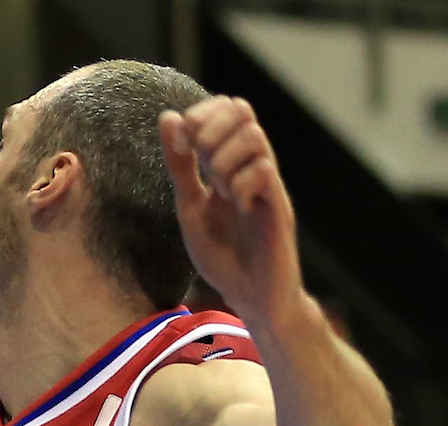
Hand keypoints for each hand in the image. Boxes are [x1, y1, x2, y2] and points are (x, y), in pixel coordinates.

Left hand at [159, 97, 302, 325]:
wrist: (250, 296)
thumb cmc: (223, 254)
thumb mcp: (190, 206)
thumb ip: (181, 166)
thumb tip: (168, 117)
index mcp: (232, 163)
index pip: (228, 108)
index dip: (203, 113)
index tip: (182, 142)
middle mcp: (253, 166)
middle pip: (243, 110)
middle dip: (212, 129)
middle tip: (200, 162)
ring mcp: (268, 184)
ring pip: (254, 137)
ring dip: (225, 159)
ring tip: (220, 191)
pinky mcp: (279, 206)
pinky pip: (265, 172)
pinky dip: (242, 184)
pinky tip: (238, 206)